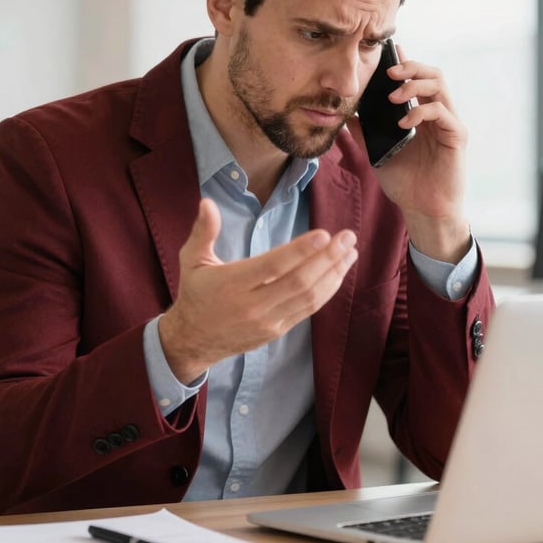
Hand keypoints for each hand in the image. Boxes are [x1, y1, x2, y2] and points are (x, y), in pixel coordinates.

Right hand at [158, 198, 357, 383]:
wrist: (194, 339)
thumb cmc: (195, 293)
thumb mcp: (191, 259)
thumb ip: (203, 231)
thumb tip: (207, 203)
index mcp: (232, 284)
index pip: (272, 267)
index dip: (300, 251)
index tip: (324, 234)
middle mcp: (252, 305)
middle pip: (298, 282)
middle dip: (327, 258)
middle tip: (348, 237)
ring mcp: (268, 321)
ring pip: (308, 297)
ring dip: (333, 274)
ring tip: (351, 252)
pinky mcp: (277, 331)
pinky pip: (307, 310)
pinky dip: (326, 291)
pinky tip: (338, 273)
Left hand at [351, 46, 469, 261]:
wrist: (422, 210)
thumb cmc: (405, 183)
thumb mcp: (377, 153)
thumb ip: (365, 132)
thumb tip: (346, 114)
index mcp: (421, 115)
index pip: (416, 80)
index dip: (405, 63)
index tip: (389, 50)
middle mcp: (438, 115)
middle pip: (432, 74)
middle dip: (410, 66)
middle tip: (389, 72)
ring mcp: (449, 124)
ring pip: (439, 85)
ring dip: (414, 84)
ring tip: (393, 94)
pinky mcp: (456, 136)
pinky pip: (441, 111)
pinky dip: (420, 111)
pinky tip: (404, 122)